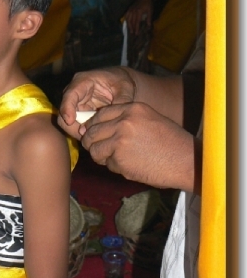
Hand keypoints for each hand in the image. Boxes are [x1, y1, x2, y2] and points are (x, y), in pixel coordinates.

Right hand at [58, 67, 135, 138]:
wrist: (121, 84)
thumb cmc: (121, 81)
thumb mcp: (125, 87)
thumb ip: (122, 100)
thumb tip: (118, 117)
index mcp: (82, 81)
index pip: (70, 95)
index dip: (67, 108)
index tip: (70, 121)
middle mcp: (74, 94)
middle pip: (63, 112)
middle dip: (73, 126)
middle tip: (87, 136)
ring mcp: (75, 106)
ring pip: (67, 124)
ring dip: (79, 132)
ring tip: (95, 138)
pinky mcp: (79, 116)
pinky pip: (76, 128)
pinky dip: (84, 135)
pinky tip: (97, 138)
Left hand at [78, 101, 197, 191]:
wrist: (186, 161)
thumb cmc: (171, 143)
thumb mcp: (150, 120)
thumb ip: (126, 120)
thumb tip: (99, 128)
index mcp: (132, 109)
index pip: (100, 114)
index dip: (93, 125)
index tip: (93, 133)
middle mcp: (124, 122)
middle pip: (91, 132)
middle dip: (92, 143)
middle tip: (98, 150)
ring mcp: (120, 140)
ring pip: (94, 149)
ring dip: (101, 157)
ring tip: (116, 160)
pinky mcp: (120, 158)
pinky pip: (107, 163)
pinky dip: (115, 167)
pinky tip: (130, 166)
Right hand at [123, 0, 152, 35]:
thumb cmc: (148, 3)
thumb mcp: (150, 10)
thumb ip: (149, 18)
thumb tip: (148, 26)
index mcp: (139, 12)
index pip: (137, 22)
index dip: (136, 28)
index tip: (137, 33)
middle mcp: (133, 11)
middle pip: (131, 21)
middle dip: (132, 28)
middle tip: (133, 33)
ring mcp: (130, 10)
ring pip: (128, 19)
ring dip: (128, 25)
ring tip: (130, 30)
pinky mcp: (129, 8)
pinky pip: (126, 15)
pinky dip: (126, 20)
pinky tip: (127, 23)